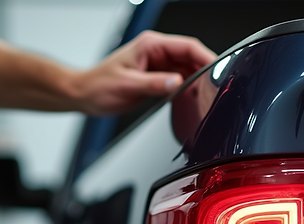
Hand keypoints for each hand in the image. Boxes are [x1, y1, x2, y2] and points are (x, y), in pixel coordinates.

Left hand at [73, 30, 215, 115]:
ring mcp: (158, 65)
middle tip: (215, 87)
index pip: (187, 46)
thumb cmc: (98, 86)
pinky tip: (191, 98)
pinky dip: (188, 89)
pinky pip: (179, 80)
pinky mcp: (157, 78)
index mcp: (150, 45)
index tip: (218, 69)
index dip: (206, 57)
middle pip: (191, 57)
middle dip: (205, 71)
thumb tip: (176, 83)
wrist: (85, 95)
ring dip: (197, 81)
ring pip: (188, 70)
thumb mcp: (127, 85)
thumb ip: (154, 84)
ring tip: (204, 94)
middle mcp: (156, 52)